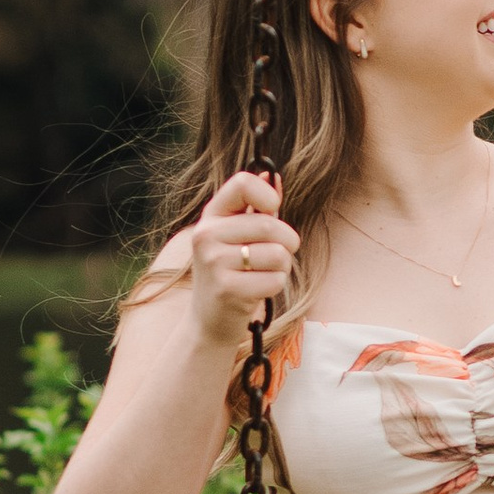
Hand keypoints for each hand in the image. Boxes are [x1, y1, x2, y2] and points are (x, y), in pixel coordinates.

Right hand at [188, 171, 299, 346]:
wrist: (209, 320)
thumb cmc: (232, 272)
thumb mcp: (238, 235)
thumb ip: (257, 207)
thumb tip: (272, 174)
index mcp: (212, 215)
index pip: (244, 183)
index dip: (268, 196)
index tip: (272, 212)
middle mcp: (207, 235)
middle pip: (271, 225)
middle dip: (287, 242)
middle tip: (275, 256)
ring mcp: (214, 262)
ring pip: (278, 254)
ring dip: (282, 267)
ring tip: (262, 274)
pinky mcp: (227, 289)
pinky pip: (276, 280)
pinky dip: (275, 286)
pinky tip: (256, 290)